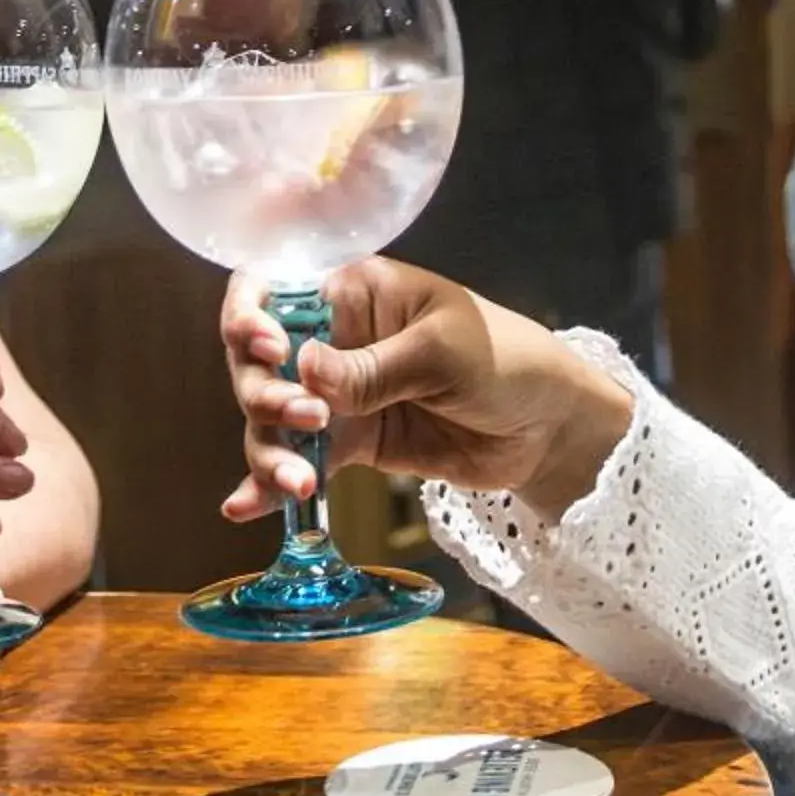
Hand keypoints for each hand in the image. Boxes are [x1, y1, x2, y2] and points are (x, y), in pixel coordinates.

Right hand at [217, 258, 636, 522]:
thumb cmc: (507, 360)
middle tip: (307, 418)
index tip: (268, 348)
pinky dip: (270, 484)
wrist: (547, 430)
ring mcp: (337, 395)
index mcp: (354, 292)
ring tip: (299, 482)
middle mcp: (333, 339)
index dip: (250, 313)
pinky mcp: (349, 444)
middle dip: (264, 392)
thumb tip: (303, 372)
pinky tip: (247, 508)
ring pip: (272, 418)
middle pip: (259, 360)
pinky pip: (298, 460)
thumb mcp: (443, 353)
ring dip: (271, 449)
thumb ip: (373, 368)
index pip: (274, 287)